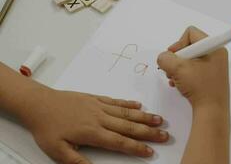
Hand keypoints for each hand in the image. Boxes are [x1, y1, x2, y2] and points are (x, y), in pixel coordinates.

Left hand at [18, 88, 168, 163]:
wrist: (39, 104)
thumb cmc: (47, 127)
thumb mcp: (58, 151)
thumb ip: (78, 162)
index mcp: (92, 132)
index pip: (120, 142)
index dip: (136, 147)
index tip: (150, 151)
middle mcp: (100, 118)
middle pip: (129, 126)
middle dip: (148, 132)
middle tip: (164, 134)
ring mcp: (99, 106)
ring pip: (126, 113)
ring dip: (143, 117)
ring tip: (158, 119)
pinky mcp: (95, 98)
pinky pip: (115, 101)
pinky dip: (128, 104)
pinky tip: (138, 106)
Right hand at [157, 26, 229, 108]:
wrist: (211, 110)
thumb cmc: (199, 87)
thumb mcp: (178, 69)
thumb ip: (165, 58)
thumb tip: (163, 57)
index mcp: (214, 47)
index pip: (191, 33)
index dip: (178, 43)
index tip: (174, 57)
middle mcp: (216, 54)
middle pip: (188, 46)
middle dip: (177, 58)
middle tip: (173, 70)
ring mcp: (213, 66)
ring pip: (188, 59)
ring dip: (177, 68)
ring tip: (175, 79)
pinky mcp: (209, 76)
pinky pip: (192, 68)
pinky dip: (183, 75)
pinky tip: (179, 84)